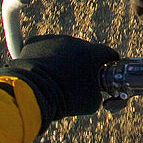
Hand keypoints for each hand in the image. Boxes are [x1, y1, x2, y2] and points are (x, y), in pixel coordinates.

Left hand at [0, 35, 118, 128]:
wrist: (33, 92)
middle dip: (82, 63)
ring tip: (54, 78)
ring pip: (62, 49)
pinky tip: (41, 73)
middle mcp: (76, 41)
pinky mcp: (36, 41)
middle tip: (75, 80)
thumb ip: (97, 93)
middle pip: (84, 51)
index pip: (108, 54)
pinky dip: (43, 58)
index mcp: (93, 53)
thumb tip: (95, 91)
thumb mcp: (91, 103)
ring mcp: (55, 39)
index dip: (109, 63)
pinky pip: (44, 48)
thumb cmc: (65, 98)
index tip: (107, 69)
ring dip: (62, 60)